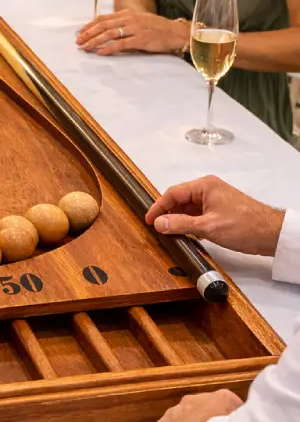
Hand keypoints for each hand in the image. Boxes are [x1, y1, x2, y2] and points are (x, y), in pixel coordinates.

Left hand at [76, 10, 187, 55]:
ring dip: (95, 41)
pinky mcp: (141, 39)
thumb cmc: (156, 29)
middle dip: (88, 34)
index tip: (80, 33)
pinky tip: (100, 52)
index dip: (90, 25)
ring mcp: (135, 29)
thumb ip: (123, 24)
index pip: (104, 18)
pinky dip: (109, 48)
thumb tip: (106, 31)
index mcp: (128, 14)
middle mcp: (130, 19)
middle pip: (103, 25)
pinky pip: (121, 44)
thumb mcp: (138, 22)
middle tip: (78, 41)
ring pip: (110, 33)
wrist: (176, 32)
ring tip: (85, 47)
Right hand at [146, 176, 285, 256]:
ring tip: (171, 234)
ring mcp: (214, 200)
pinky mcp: (219, 211)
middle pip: (179, 200)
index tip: (149, 220)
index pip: (173, 193)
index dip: (158, 207)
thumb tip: (158, 223)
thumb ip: (180, 224)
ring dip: (179, 220)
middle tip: (158, 229)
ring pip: (188, 209)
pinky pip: (197, 215)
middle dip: (168, 214)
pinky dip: (190, 224)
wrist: (271, 234)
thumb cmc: (244, 226)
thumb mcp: (207, 227)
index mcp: (204, 186)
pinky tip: (187, 235)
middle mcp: (208, 189)